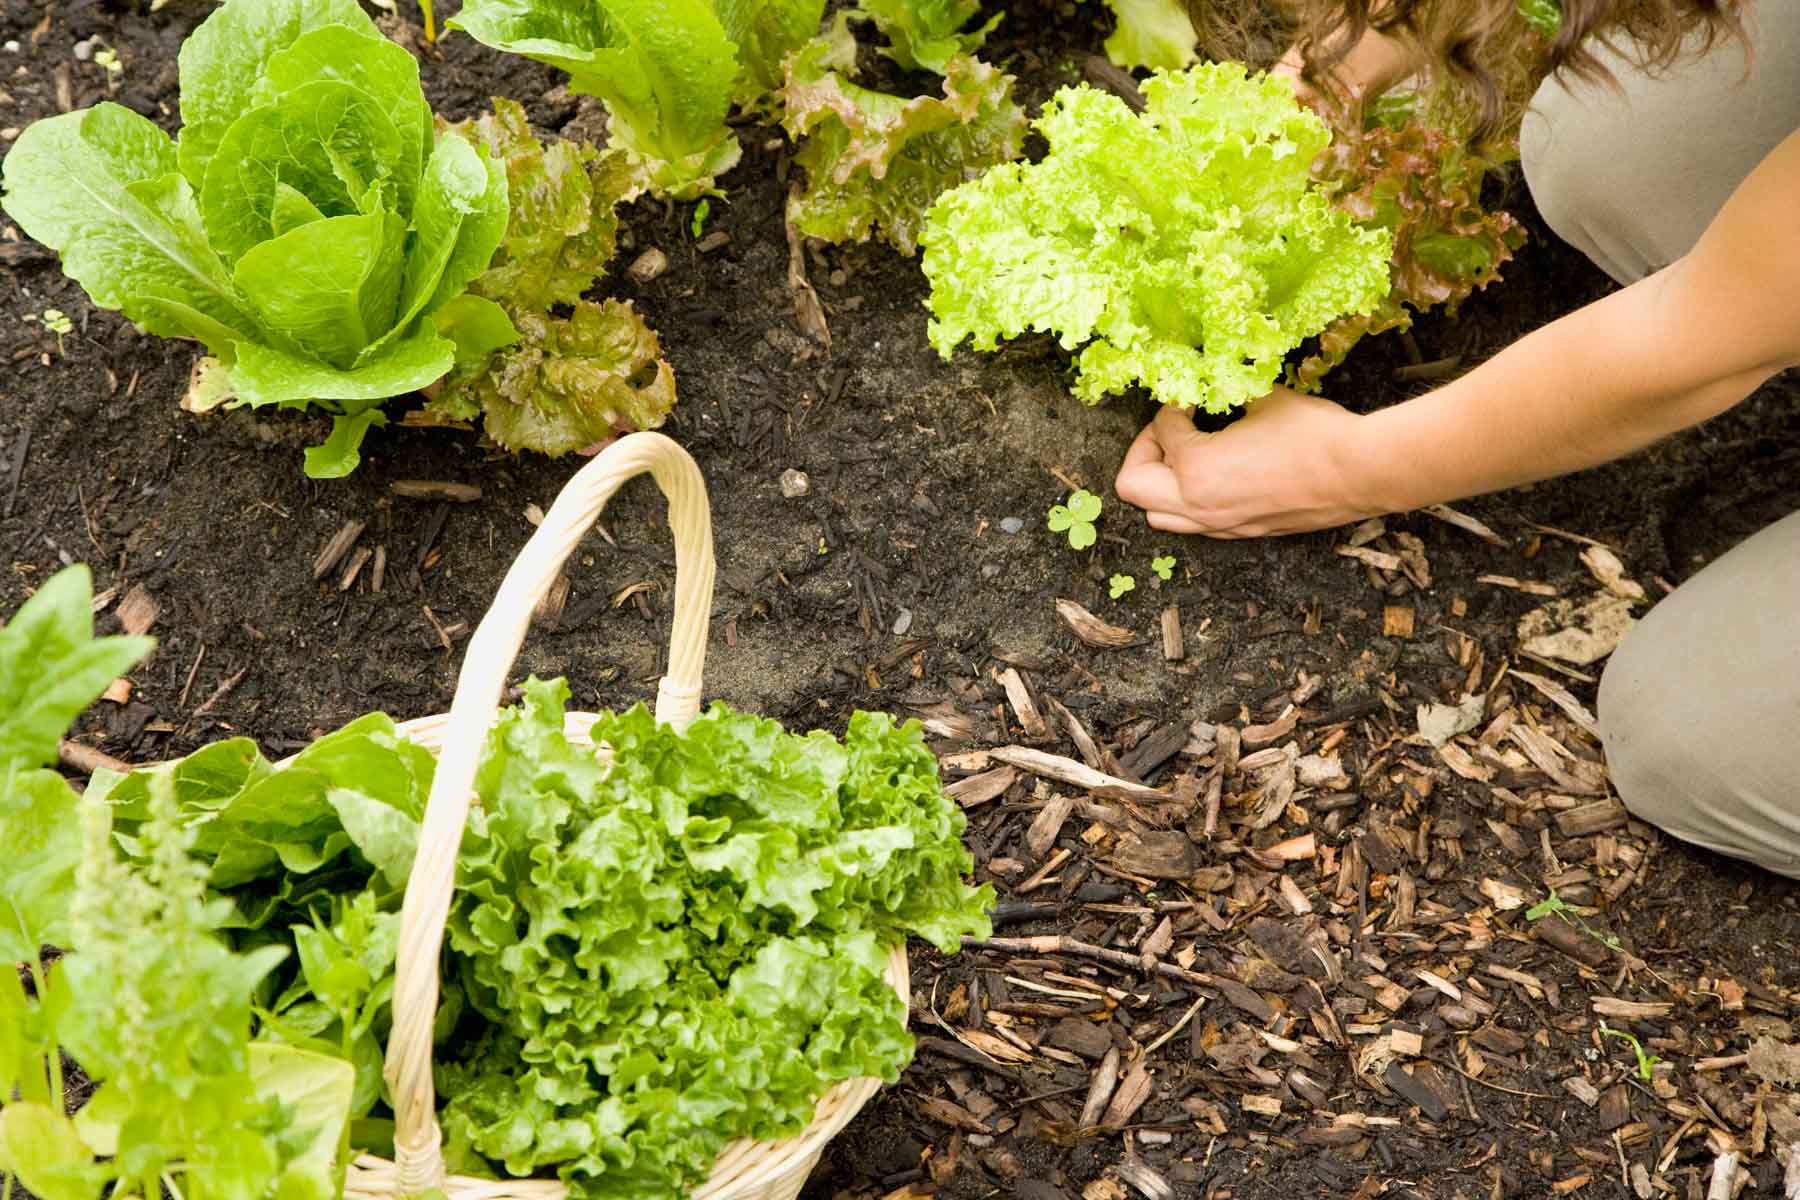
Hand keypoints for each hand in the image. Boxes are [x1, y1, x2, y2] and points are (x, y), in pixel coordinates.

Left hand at [1114, 387, 1384, 537]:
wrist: (1360, 472)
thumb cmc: (1314, 434)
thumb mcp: (1263, 399)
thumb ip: (1227, 394)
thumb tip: (1216, 381)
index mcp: (1196, 468)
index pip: (1161, 430)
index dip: (1173, 406)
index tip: (1192, 398)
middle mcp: (1198, 505)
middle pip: (1132, 486)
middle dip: (1144, 451)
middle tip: (1170, 431)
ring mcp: (1218, 525)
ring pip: (1158, 516)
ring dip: (1160, 484)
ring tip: (1185, 456)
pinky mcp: (1240, 533)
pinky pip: (1192, 524)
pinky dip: (1189, 500)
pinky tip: (1214, 475)